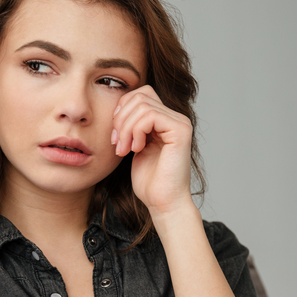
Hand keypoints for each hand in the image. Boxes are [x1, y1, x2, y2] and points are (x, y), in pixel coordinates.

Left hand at [111, 86, 193, 215]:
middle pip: (140, 95)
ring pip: (142, 105)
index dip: (122, 109)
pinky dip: (136, 131)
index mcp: (165, 119)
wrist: (163, 202)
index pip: (140, 93)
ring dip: (126, 128)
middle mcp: (176, 118)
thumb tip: (117, 106)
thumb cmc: (149, 181)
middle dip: (121, 118)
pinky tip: (137, 149)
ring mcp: (180, 123)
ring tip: (125, 150)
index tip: (115, 136)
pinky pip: (150, 116)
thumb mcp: (133, 146)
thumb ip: (131, 124)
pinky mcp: (180, 131)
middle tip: (117, 144)